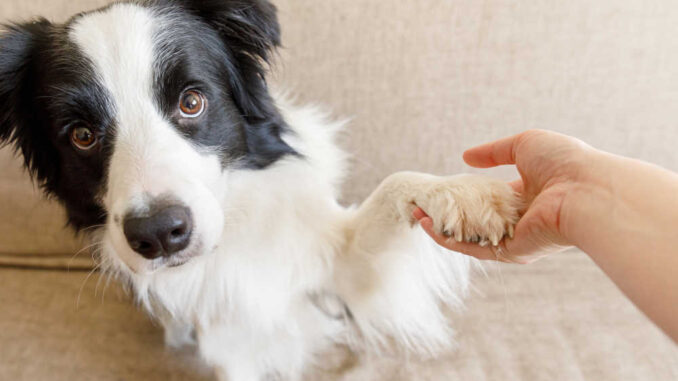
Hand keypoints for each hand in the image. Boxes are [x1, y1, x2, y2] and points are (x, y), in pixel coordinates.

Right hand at [414, 129, 596, 263]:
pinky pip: (471, 248)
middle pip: (475, 220)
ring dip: (441, 227)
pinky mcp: (509, 252)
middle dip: (447, 212)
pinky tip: (426, 225)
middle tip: (421, 203)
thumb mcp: (524, 144)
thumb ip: (494, 152)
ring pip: (469, 236)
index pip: (489, 198)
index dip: (464, 193)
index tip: (442, 187)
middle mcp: (519, 220)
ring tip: (416, 213)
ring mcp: (513, 238)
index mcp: (526, 196)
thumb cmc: (565, 162)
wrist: (587, 189)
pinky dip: (446, 239)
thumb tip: (466, 156)